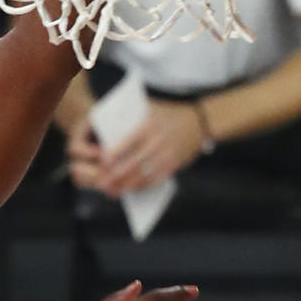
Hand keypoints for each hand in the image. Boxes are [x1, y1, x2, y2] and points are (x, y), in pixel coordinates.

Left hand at [85, 100, 203, 195]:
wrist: (198, 121)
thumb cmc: (168, 112)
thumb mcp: (149, 109)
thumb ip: (131, 119)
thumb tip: (108, 132)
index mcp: (148, 126)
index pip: (127, 142)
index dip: (114, 154)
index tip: (103, 162)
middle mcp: (157, 142)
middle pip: (133, 163)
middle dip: (116, 176)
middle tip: (102, 184)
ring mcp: (167, 154)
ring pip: (143, 175)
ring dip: (127, 186)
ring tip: (114, 191)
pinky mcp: (174, 164)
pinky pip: (156, 179)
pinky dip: (142, 186)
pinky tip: (131, 189)